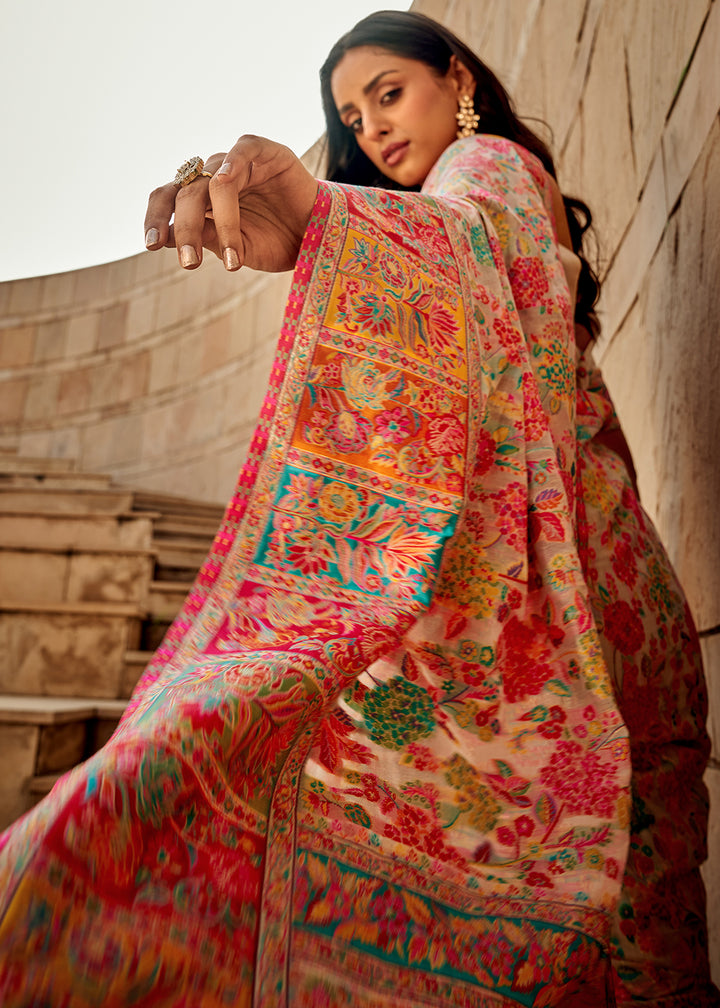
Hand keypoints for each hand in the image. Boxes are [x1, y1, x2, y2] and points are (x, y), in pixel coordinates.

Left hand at [144, 136, 318, 272]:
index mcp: (201, 200)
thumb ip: (206, 239)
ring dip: (219, 221)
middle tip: (191, 263)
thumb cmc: (277, 243)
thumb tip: (166, 239)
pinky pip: (241, 150)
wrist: (318, 238)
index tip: (151, 245)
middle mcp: (213, 177)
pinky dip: (231, 165)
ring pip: (212, 182)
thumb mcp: (236, 250)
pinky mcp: (265, 152)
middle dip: (187, 230)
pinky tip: (226, 183)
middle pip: (186, 195)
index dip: (156, 218)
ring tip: (232, 258)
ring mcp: (237, 163)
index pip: (166, 199)